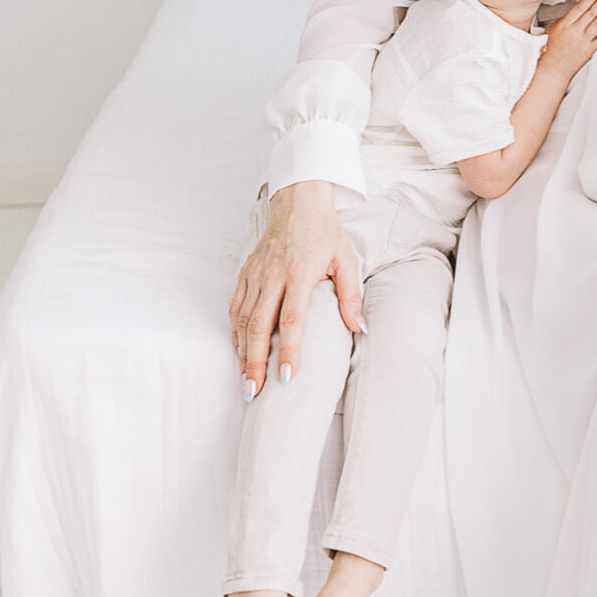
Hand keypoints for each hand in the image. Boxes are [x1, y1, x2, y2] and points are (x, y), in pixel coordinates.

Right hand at [228, 179, 362, 398]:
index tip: (287, 377)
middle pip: (259, 326)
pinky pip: (236, 307)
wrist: (298, 204)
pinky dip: (235, 332)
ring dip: (242, 353)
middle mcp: (273, 276)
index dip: (288, 350)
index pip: (291, 320)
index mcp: (299, 273)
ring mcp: (255, 275)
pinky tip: (240, 351)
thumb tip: (361, 329)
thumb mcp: (347, 260)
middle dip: (255, 362)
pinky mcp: (245, 273)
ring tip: (246, 380)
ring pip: (243, 320)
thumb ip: (351, 296)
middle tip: (254, 391)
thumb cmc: (326, 234)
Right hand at [540, 0, 596, 78]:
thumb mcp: (551, 29)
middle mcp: (575, 32)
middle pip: (591, 13)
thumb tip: (575, 9)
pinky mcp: (589, 51)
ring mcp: (583, 42)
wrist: (552, 69)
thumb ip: (564, 19)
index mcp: (564, 25)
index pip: (580, 8)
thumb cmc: (549, 50)